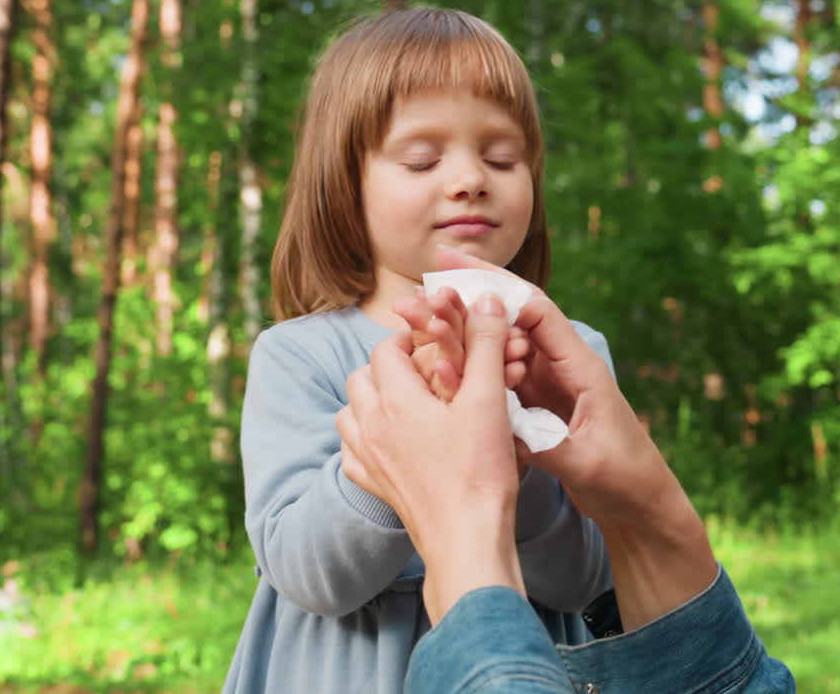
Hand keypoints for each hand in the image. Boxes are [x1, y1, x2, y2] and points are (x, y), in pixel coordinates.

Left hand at [339, 295, 525, 622]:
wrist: (467, 540)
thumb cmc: (480, 472)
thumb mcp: (489, 400)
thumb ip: (486, 345)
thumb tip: (486, 300)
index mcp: (396, 400)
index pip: (386, 349)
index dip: (411, 339)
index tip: (436, 343)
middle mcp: (371, 426)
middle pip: (362, 378)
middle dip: (389, 367)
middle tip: (424, 371)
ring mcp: (369, 460)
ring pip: (350, 414)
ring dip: (371, 401)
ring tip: (406, 403)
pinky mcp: (376, 488)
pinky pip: (351, 453)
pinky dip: (364, 439)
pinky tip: (390, 443)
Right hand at [432, 246, 717, 628]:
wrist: (640, 504)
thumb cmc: (624, 479)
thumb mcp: (586, 462)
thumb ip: (546, 443)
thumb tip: (500, 428)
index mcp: (579, 367)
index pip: (534, 310)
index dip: (494, 284)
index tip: (454, 266)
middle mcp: (560, 367)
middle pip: (510, 319)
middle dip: (469, 297)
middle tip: (424, 283)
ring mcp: (546, 384)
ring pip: (497, 347)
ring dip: (461, 332)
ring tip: (419, 318)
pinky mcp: (536, 405)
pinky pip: (496, 378)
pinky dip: (469, 367)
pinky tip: (436, 360)